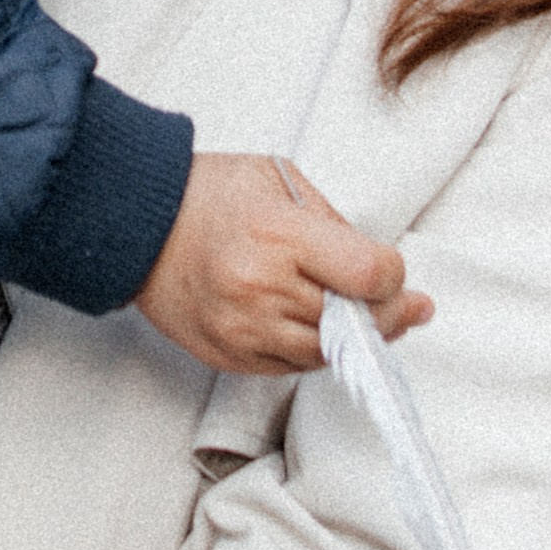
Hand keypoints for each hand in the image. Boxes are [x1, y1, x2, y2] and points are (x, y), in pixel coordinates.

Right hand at [136, 154, 434, 376]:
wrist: (138, 225)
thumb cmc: (209, 193)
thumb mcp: (281, 179)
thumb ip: (332, 224)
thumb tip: (378, 268)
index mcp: (279, 235)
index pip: (369, 275)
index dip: (396, 278)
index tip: (398, 274)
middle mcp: (262, 288)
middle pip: (354, 321)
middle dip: (388, 312)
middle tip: (412, 306)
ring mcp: (243, 329)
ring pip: (326, 354)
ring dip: (355, 339)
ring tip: (369, 318)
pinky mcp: (228, 356)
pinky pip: (291, 369)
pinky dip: (314, 352)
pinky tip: (320, 328)